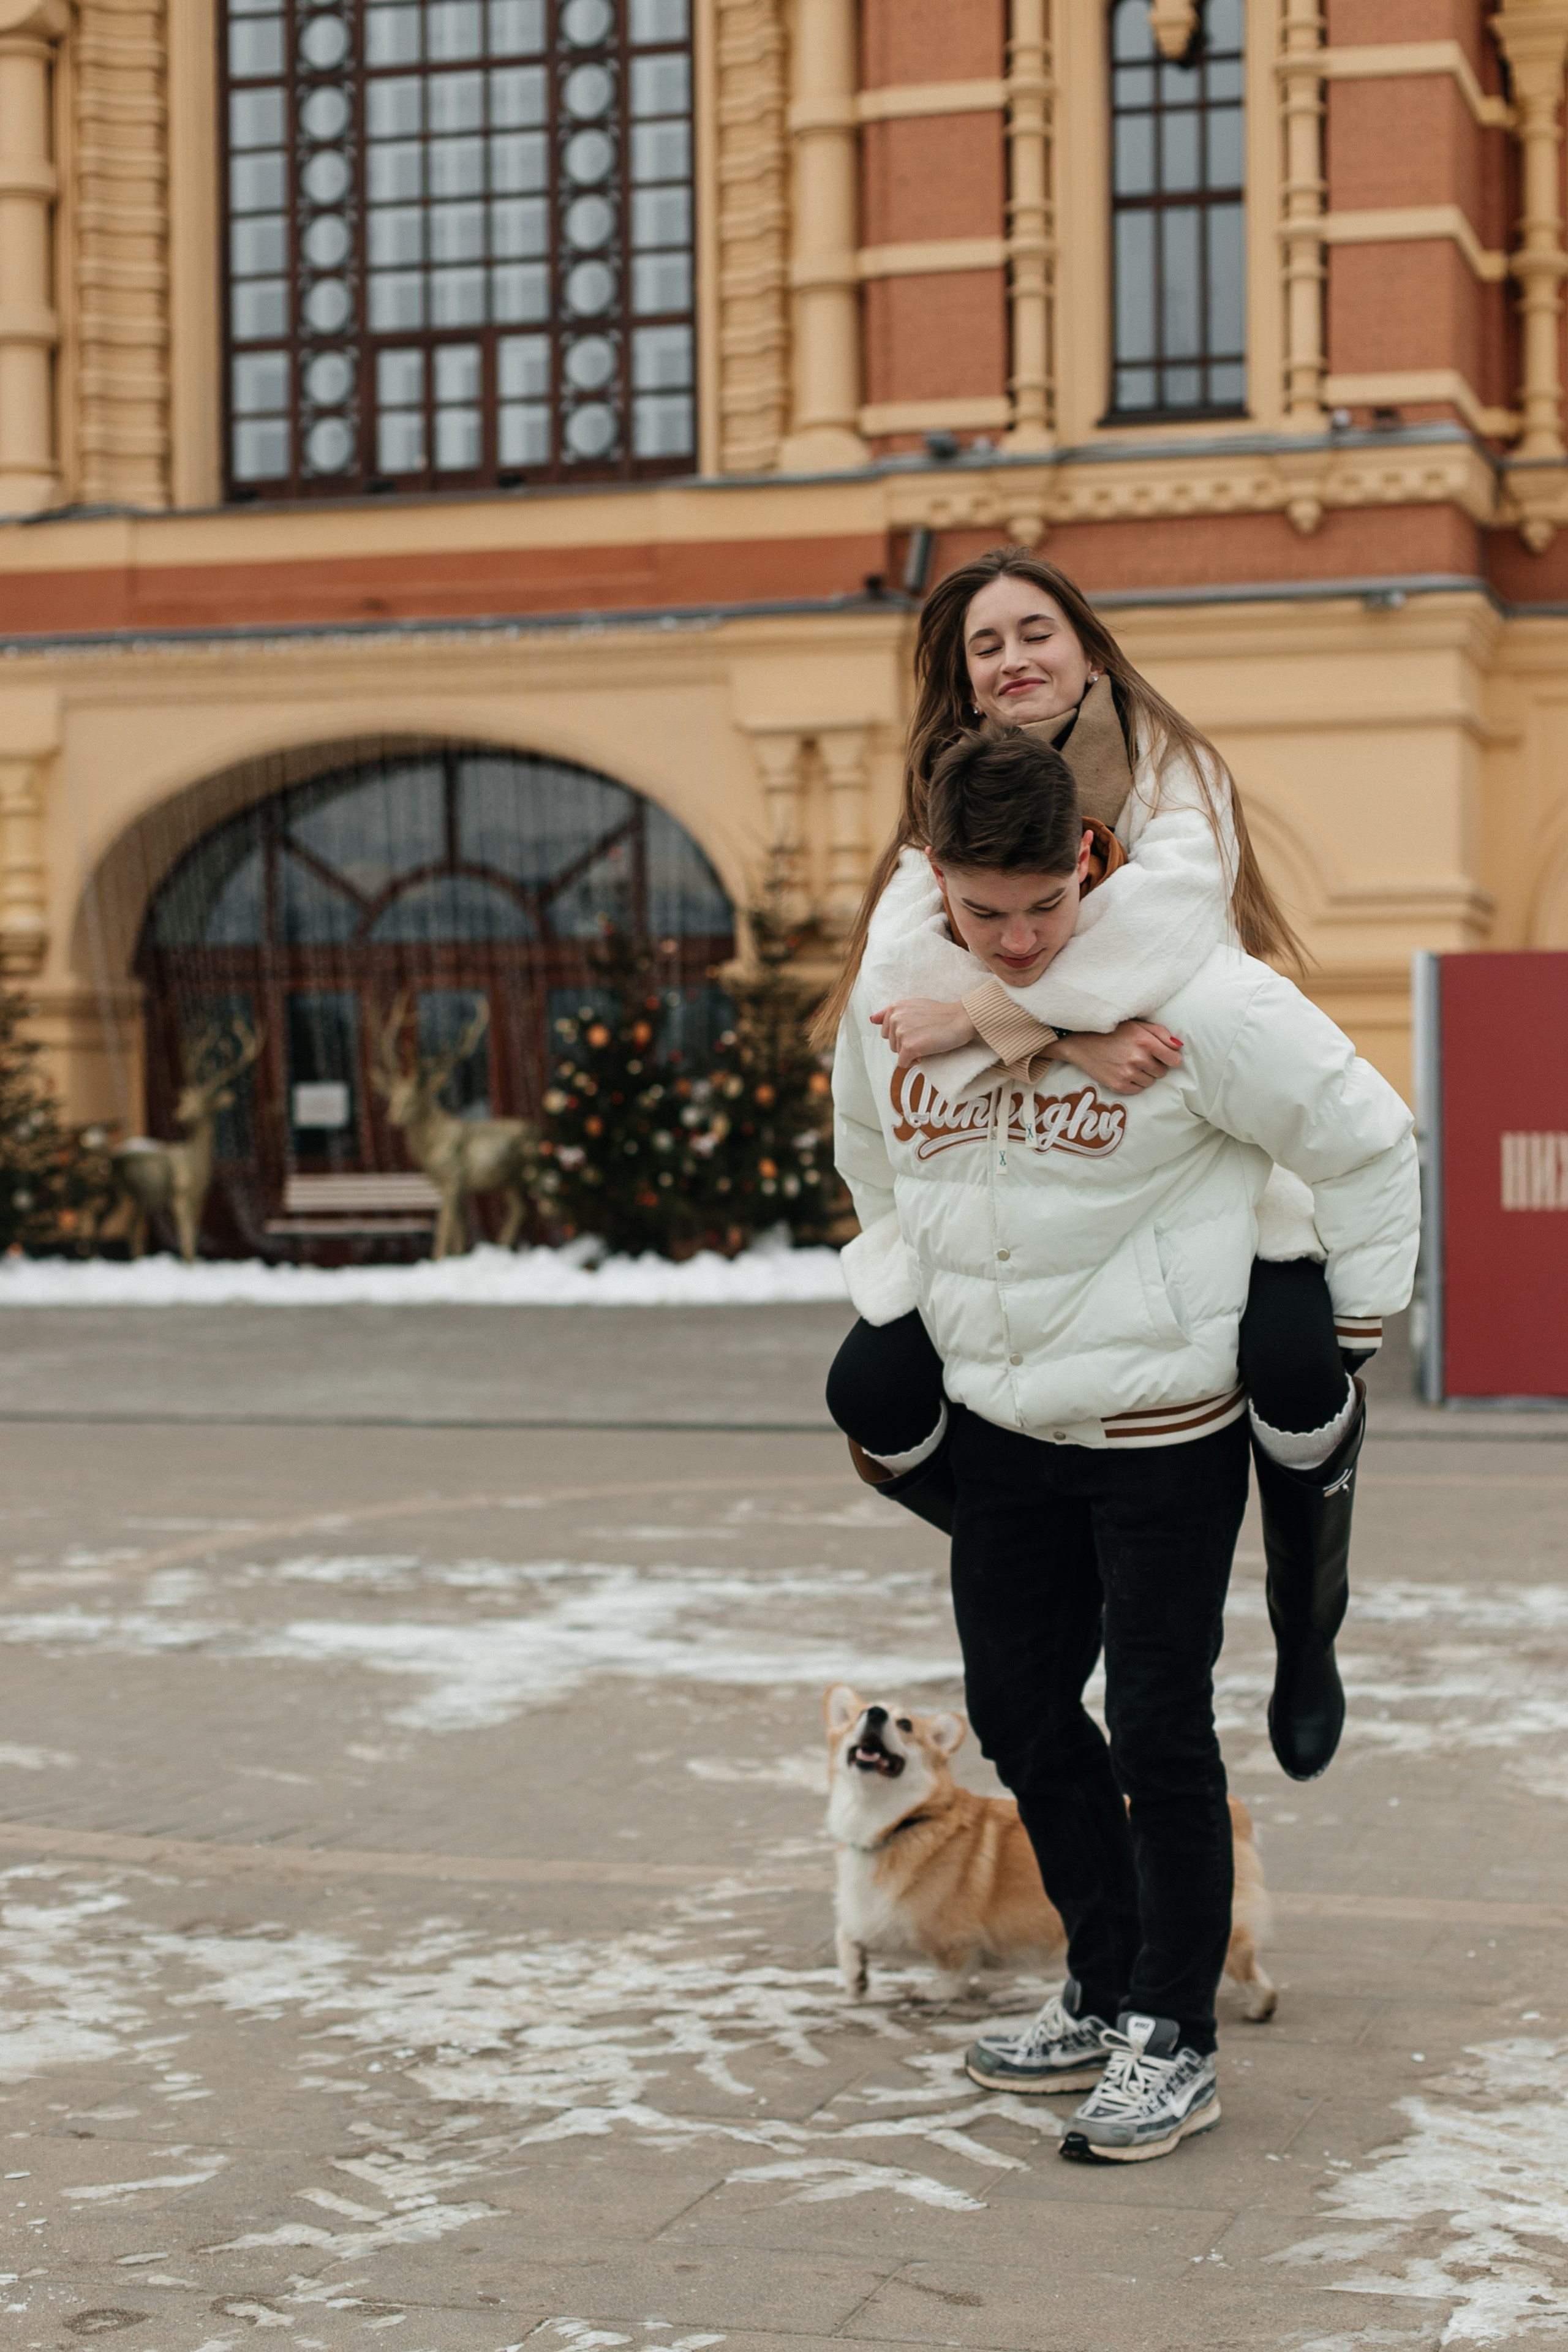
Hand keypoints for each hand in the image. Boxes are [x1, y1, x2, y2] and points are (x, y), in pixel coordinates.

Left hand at [870, 998, 980, 1067]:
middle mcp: (894, 1018)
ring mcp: (900, 1032)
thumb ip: (890, 1012)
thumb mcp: (913, 1006)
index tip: (917, 1030)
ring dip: (911, 1052)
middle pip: (891, 1043)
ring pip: (897, 1053)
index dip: (902, 1034)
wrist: (961, 1019)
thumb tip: (871, 1019)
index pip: (887, 1030)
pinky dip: (914, 1062)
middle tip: (924, 1035)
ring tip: (927, 1041)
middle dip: (906, 1044)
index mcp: (894, 1007)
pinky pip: (903, 1063)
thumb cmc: (941, 1014)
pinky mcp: (908, 1047)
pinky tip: (927, 1051)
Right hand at [1052, 1019, 1182, 1094]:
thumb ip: (1161, 1033)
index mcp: (1145, 1042)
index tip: (1164, 1056)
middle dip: (1155, 1065)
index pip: (1174, 1060)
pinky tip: (1124, 1071)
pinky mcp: (1118, 1085)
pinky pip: (1138, 1090)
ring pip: (1150, 1082)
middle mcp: (1138, 1059)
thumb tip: (1179, 1046)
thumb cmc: (1112, 1031)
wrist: (1081, 1043)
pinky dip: (1134, 1083)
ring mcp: (1128, 1074)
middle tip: (1141, 1057)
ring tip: (1130, 1063)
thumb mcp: (1137, 1024)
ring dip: (1145, 1074)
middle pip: (1162, 1072)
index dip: (1171, 1058)